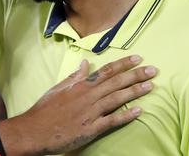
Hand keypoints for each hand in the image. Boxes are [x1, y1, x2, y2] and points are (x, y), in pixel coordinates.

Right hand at [0, 55, 156, 155]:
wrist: (34, 130)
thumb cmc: (45, 110)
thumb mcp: (58, 88)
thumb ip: (75, 77)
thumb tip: (86, 64)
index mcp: (80, 85)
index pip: (106, 71)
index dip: (123, 64)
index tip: (137, 58)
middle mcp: (87, 96)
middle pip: (116, 82)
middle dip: (136, 75)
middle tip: (153, 70)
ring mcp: (90, 112)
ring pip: (117, 98)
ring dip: (135, 91)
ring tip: (151, 86)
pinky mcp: (91, 128)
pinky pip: (112, 121)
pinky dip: (125, 115)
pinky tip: (139, 111)